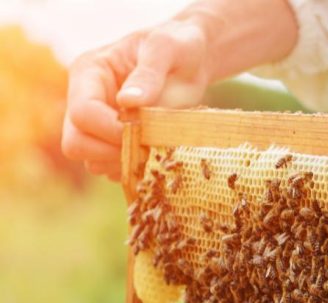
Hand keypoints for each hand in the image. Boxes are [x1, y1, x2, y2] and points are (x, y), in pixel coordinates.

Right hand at [61, 21, 210, 180]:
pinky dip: (132, 170)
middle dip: (110, 152)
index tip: (143, 131)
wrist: (191, 59)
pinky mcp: (113, 141)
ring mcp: (98, 124)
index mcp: (89, 74)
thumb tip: (128, 102)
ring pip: (92, 162)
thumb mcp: (166, 49)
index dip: (110, 130)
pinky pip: (111, 169)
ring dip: (123, 164)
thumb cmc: (177, 46)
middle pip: (76, 143)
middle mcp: (85, 100)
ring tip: (153, 150)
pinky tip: (154, 156)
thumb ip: (148, 74)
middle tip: (147, 147)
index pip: (82, 114)